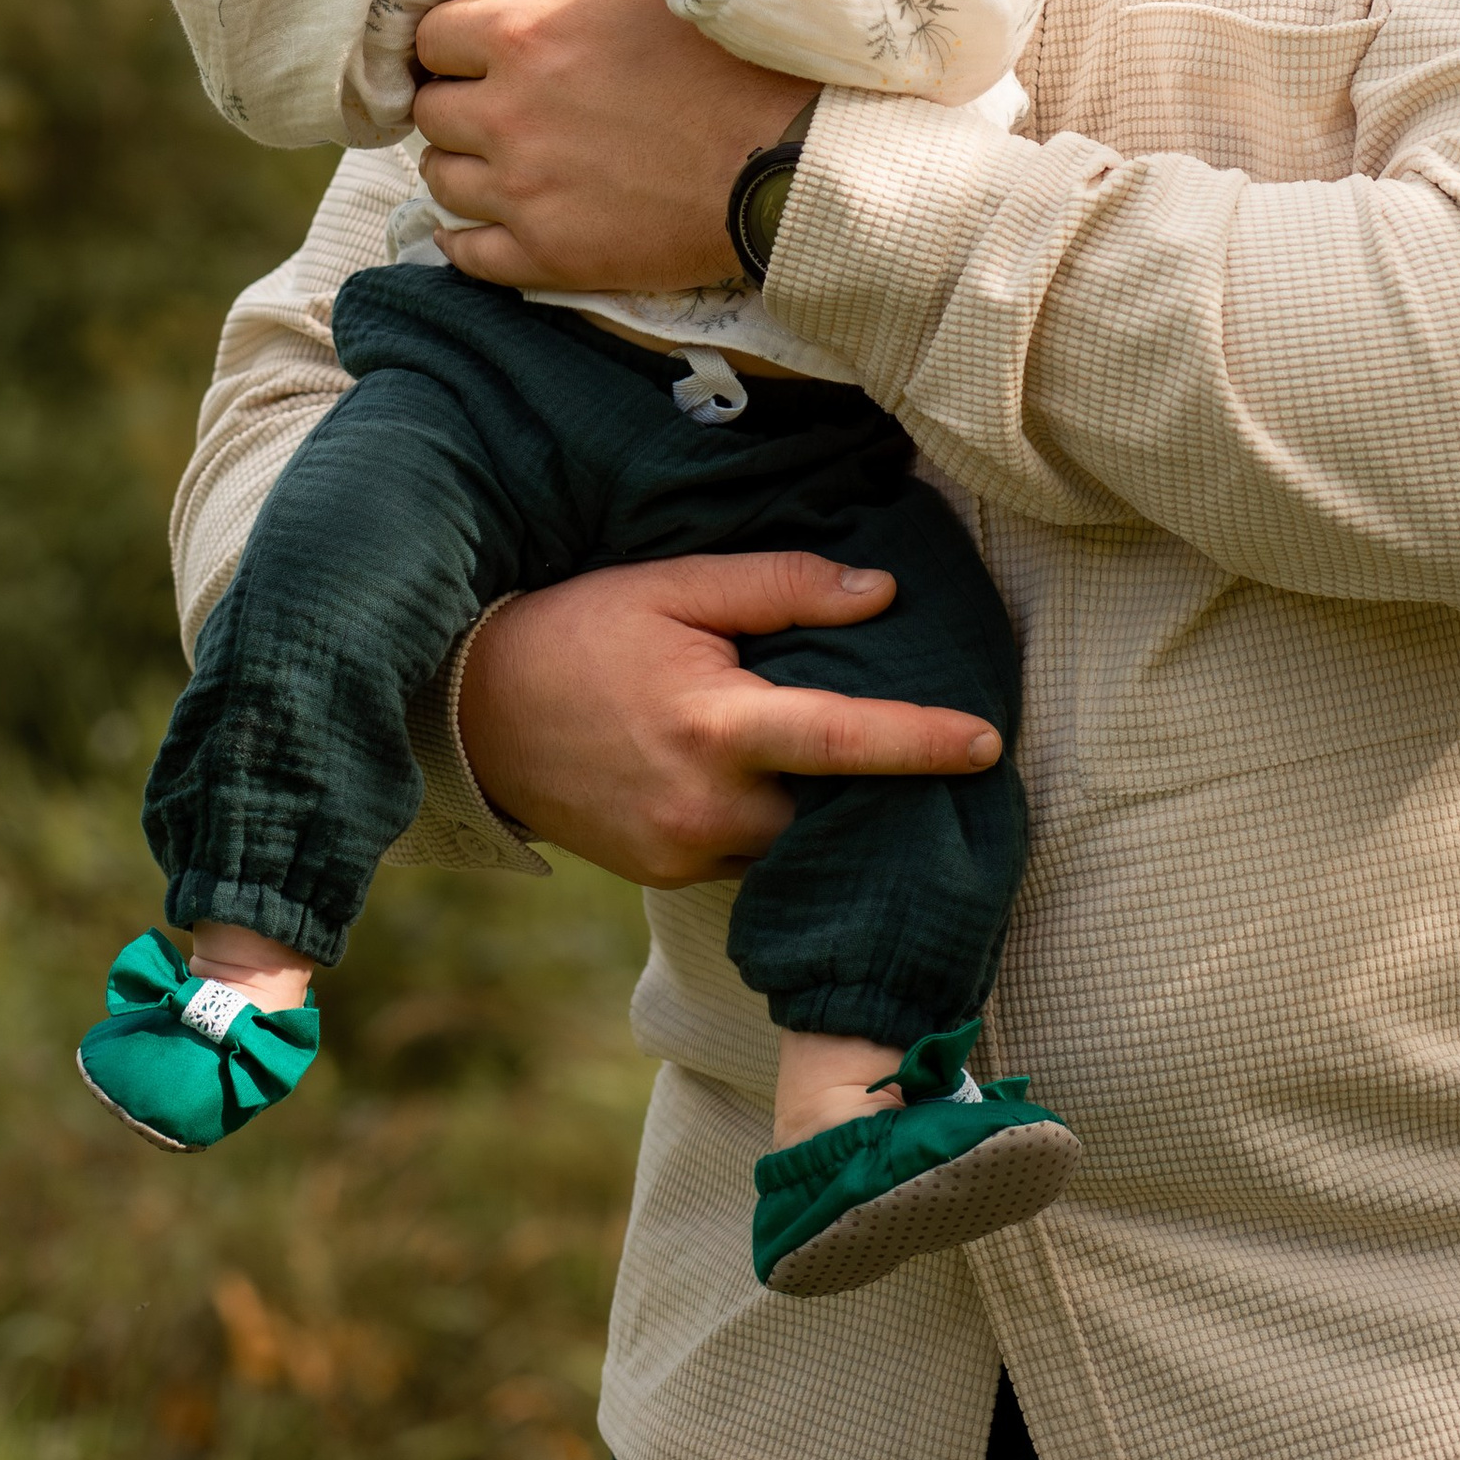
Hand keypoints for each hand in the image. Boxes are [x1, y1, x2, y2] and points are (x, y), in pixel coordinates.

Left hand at [412, 0, 809, 289]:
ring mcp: (522, 189)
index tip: (471, 55)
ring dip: (461, 168)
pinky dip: (468, 239)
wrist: (787, 159)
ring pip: (439, 179)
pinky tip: (487, 226)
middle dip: (454, 105)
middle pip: (429, 110)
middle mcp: (508, 111)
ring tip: (495, 164)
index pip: (431, 36)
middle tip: (489, 110)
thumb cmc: (732, 61)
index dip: (450, 45)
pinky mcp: (547, 254)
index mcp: (527, 36)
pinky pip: (467, 253)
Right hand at [457, 555, 1001, 882]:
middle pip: (829, 808)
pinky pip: (749, 857)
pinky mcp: (665, 876)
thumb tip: (880, 592)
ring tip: (855, 766)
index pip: (844, 740)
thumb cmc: (580, 628)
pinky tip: (780, 785)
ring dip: (824, 809)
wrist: (472, 709)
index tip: (988, 743)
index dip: (921, 742)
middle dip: (879, 787)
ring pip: (793, 843)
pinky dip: (775, 824)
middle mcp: (706, 807)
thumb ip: (781, 587)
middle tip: (931, 747)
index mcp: (716, 727)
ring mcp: (683, 853)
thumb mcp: (676, 583)